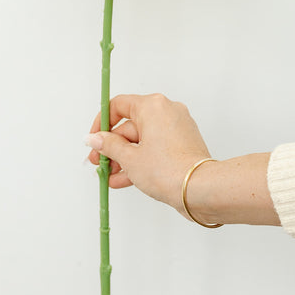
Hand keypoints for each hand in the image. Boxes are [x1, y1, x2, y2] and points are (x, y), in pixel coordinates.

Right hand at [86, 93, 213, 216]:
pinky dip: (141, 160)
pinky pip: (155, 147)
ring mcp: (177, 128)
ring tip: (110, 175)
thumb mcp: (129, 158)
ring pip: (142, 139)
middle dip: (112, 147)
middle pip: (130, 125)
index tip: (95, 139)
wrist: (200, 189)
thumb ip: (109, 146)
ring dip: (124, 157)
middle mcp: (167, 111)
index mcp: (153, 106)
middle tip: (99, 162)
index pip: (119, 105)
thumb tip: (95, 139)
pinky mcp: (182, 144)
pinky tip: (125, 178)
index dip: (102, 122)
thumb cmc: (169, 170)